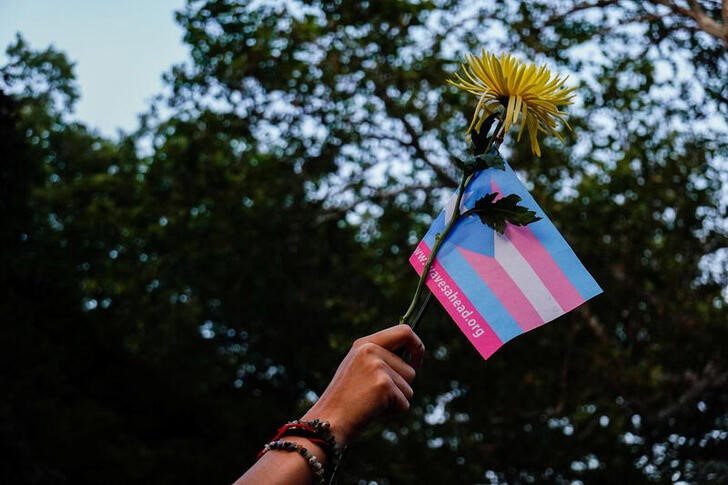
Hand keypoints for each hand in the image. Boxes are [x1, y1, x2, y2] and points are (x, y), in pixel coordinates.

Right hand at [301, 324, 424, 445]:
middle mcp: (371, 350)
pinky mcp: (384, 384)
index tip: (417, 361)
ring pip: (409, 388)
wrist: (328, 421)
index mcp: (364, 344)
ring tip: (371, 403)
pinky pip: (404, 403)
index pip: (404, 331)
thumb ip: (381, 361)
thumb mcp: (359, 371)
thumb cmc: (345, 402)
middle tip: (374, 396)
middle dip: (400, 388)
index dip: (417, 346)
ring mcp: (377, 366)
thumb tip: (412, 362)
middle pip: (410, 369)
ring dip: (395, 401)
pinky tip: (372, 411)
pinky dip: (392, 413)